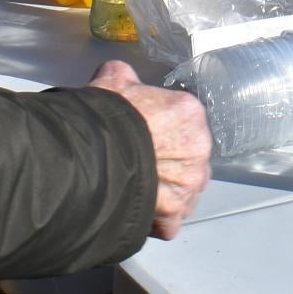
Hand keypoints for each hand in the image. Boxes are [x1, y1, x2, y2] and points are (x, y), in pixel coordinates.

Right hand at [88, 60, 210, 240]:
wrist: (92, 159)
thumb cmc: (105, 119)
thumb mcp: (110, 81)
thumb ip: (123, 76)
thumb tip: (118, 73)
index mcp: (189, 112)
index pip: (184, 121)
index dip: (162, 129)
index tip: (145, 134)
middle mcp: (199, 148)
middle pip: (189, 158)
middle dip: (170, 162)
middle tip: (140, 163)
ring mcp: (190, 186)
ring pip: (183, 191)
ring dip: (166, 192)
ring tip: (136, 188)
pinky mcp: (175, 216)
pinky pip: (169, 220)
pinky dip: (155, 219)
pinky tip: (135, 209)